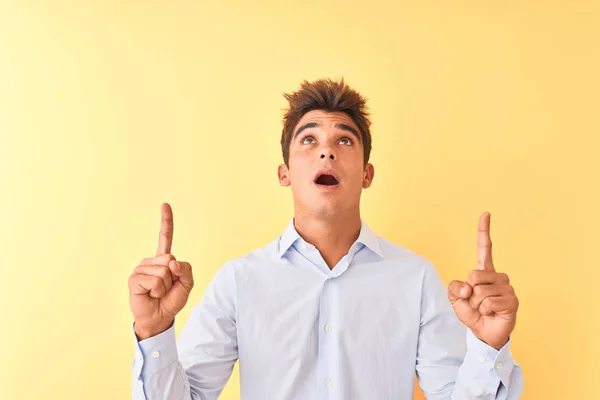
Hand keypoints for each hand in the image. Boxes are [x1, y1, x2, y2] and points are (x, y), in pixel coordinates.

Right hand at [129, 203, 193, 339]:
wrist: (160, 317)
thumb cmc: (171, 300)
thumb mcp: (187, 284)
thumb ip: (186, 270)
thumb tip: (171, 262)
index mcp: (164, 260)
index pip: (165, 237)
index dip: (166, 221)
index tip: (165, 204)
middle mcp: (151, 262)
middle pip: (170, 260)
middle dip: (174, 277)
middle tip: (166, 288)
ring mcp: (141, 269)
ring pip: (163, 271)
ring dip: (165, 286)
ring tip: (158, 293)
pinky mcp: (134, 279)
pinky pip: (154, 280)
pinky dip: (157, 291)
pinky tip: (150, 295)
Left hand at [448, 212, 518, 349]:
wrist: (483, 333)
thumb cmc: (472, 313)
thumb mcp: (456, 298)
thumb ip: (455, 287)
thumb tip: (469, 287)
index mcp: (484, 272)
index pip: (484, 248)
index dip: (484, 231)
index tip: (486, 213)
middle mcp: (498, 276)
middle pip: (474, 275)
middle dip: (469, 292)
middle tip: (475, 302)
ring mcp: (507, 288)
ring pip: (480, 291)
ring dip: (476, 304)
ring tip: (483, 309)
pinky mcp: (512, 301)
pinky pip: (488, 302)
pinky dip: (484, 310)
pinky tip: (491, 313)